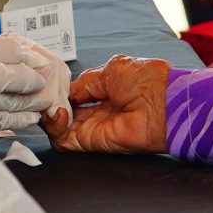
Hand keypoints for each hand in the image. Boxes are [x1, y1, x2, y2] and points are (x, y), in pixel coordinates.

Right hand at [0, 34, 68, 148]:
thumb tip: (23, 52)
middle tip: (46, 80)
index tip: (39, 60)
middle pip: (17, 76)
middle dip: (36, 79)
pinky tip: (32, 116)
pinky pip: (6, 121)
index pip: (11, 49)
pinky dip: (23, 118)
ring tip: (43, 98)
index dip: (29, 55)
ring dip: (34, 101)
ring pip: (15, 101)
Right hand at [53, 55, 170, 155]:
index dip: (60, 91)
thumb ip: (86, 83)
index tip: (50, 85)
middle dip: (51, 103)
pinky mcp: (93, 142)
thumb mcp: (111, 70)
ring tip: (52, 106)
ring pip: (60, 128)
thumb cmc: (148, 82)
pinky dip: (55, 128)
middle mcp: (99, 111)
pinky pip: (64, 141)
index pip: (74, 94)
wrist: (166, 104)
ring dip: (50, 116)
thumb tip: (67, 90)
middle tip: (45, 96)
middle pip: (65, 112)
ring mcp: (95, 127)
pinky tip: (59, 114)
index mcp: (106, 91)